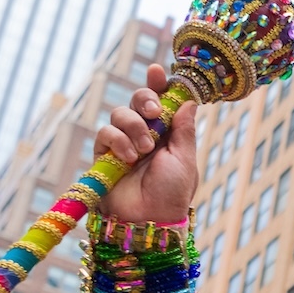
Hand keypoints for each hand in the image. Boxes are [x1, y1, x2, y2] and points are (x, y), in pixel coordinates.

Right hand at [96, 63, 200, 223]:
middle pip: (138, 100)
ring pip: (120, 113)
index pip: (162, 101)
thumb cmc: (171, 194)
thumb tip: (189, 101)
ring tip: (145, 150)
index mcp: (168, 133)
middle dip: (146, 99)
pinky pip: (106, 132)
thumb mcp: (184, 160)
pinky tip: (130, 157)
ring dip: (135, 126)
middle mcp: (145, 134)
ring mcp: (123, 143)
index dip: (158, 84)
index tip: (157, 71)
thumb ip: (183, 130)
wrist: (149, 220)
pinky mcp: (104, 155)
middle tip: (155, 112)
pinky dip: (118, 140)